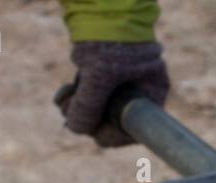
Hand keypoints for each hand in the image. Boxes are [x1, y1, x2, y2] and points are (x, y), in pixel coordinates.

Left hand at [55, 41, 169, 147]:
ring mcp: (123, 85)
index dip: (111, 135)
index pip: (134, 131)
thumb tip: (75, 129)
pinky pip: (92, 96)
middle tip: (68, 112)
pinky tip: (65, 92)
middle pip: (114, 123)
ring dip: (78, 108)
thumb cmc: (110, 38)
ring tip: (63, 99)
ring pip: (99, 110)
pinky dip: (78, 97)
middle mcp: (141, 93)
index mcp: (152, 95)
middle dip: (89, 119)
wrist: (103, 4)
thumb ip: (88, 105)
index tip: (91, 131)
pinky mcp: (106, 76)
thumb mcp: (99, 75)